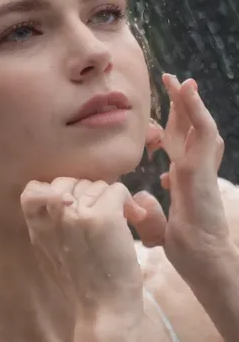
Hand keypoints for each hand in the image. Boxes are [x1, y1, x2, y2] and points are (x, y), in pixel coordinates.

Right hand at [21, 178, 146, 322]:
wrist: (104, 311)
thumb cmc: (85, 286)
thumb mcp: (52, 255)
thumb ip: (52, 226)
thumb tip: (64, 199)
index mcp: (38, 228)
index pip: (32, 190)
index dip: (52, 190)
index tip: (70, 205)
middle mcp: (55, 217)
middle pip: (72, 182)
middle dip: (89, 194)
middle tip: (102, 216)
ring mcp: (78, 215)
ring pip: (97, 185)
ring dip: (111, 200)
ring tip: (121, 222)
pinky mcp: (103, 217)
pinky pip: (117, 189)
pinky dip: (128, 201)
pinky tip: (133, 218)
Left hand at [133, 74, 230, 277]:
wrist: (202, 260)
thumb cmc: (185, 247)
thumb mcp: (158, 228)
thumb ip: (148, 214)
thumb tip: (139, 201)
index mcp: (185, 180)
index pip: (179, 147)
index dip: (171, 130)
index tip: (156, 124)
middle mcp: (194, 170)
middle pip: (188, 131)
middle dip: (181, 107)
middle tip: (173, 82)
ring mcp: (201, 167)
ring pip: (198, 125)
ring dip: (190, 102)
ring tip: (182, 81)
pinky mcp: (202, 169)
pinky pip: (202, 131)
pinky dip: (196, 109)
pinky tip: (187, 91)